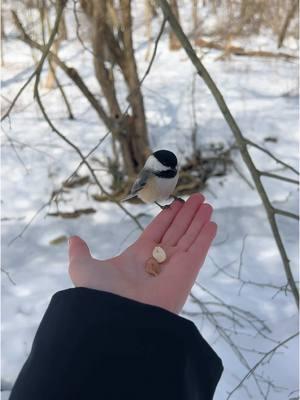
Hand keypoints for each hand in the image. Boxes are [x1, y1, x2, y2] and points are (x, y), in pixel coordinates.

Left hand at [68, 193, 216, 313]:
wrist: (117, 318)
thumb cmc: (100, 293)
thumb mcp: (84, 268)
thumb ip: (81, 253)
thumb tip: (73, 240)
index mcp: (137, 257)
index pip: (157, 231)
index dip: (168, 217)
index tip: (177, 203)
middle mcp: (158, 261)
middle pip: (177, 231)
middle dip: (187, 215)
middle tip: (198, 198)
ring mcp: (174, 266)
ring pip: (189, 237)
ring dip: (198, 220)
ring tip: (206, 203)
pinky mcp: (187, 272)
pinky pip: (199, 250)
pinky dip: (206, 236)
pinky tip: (211, 221)